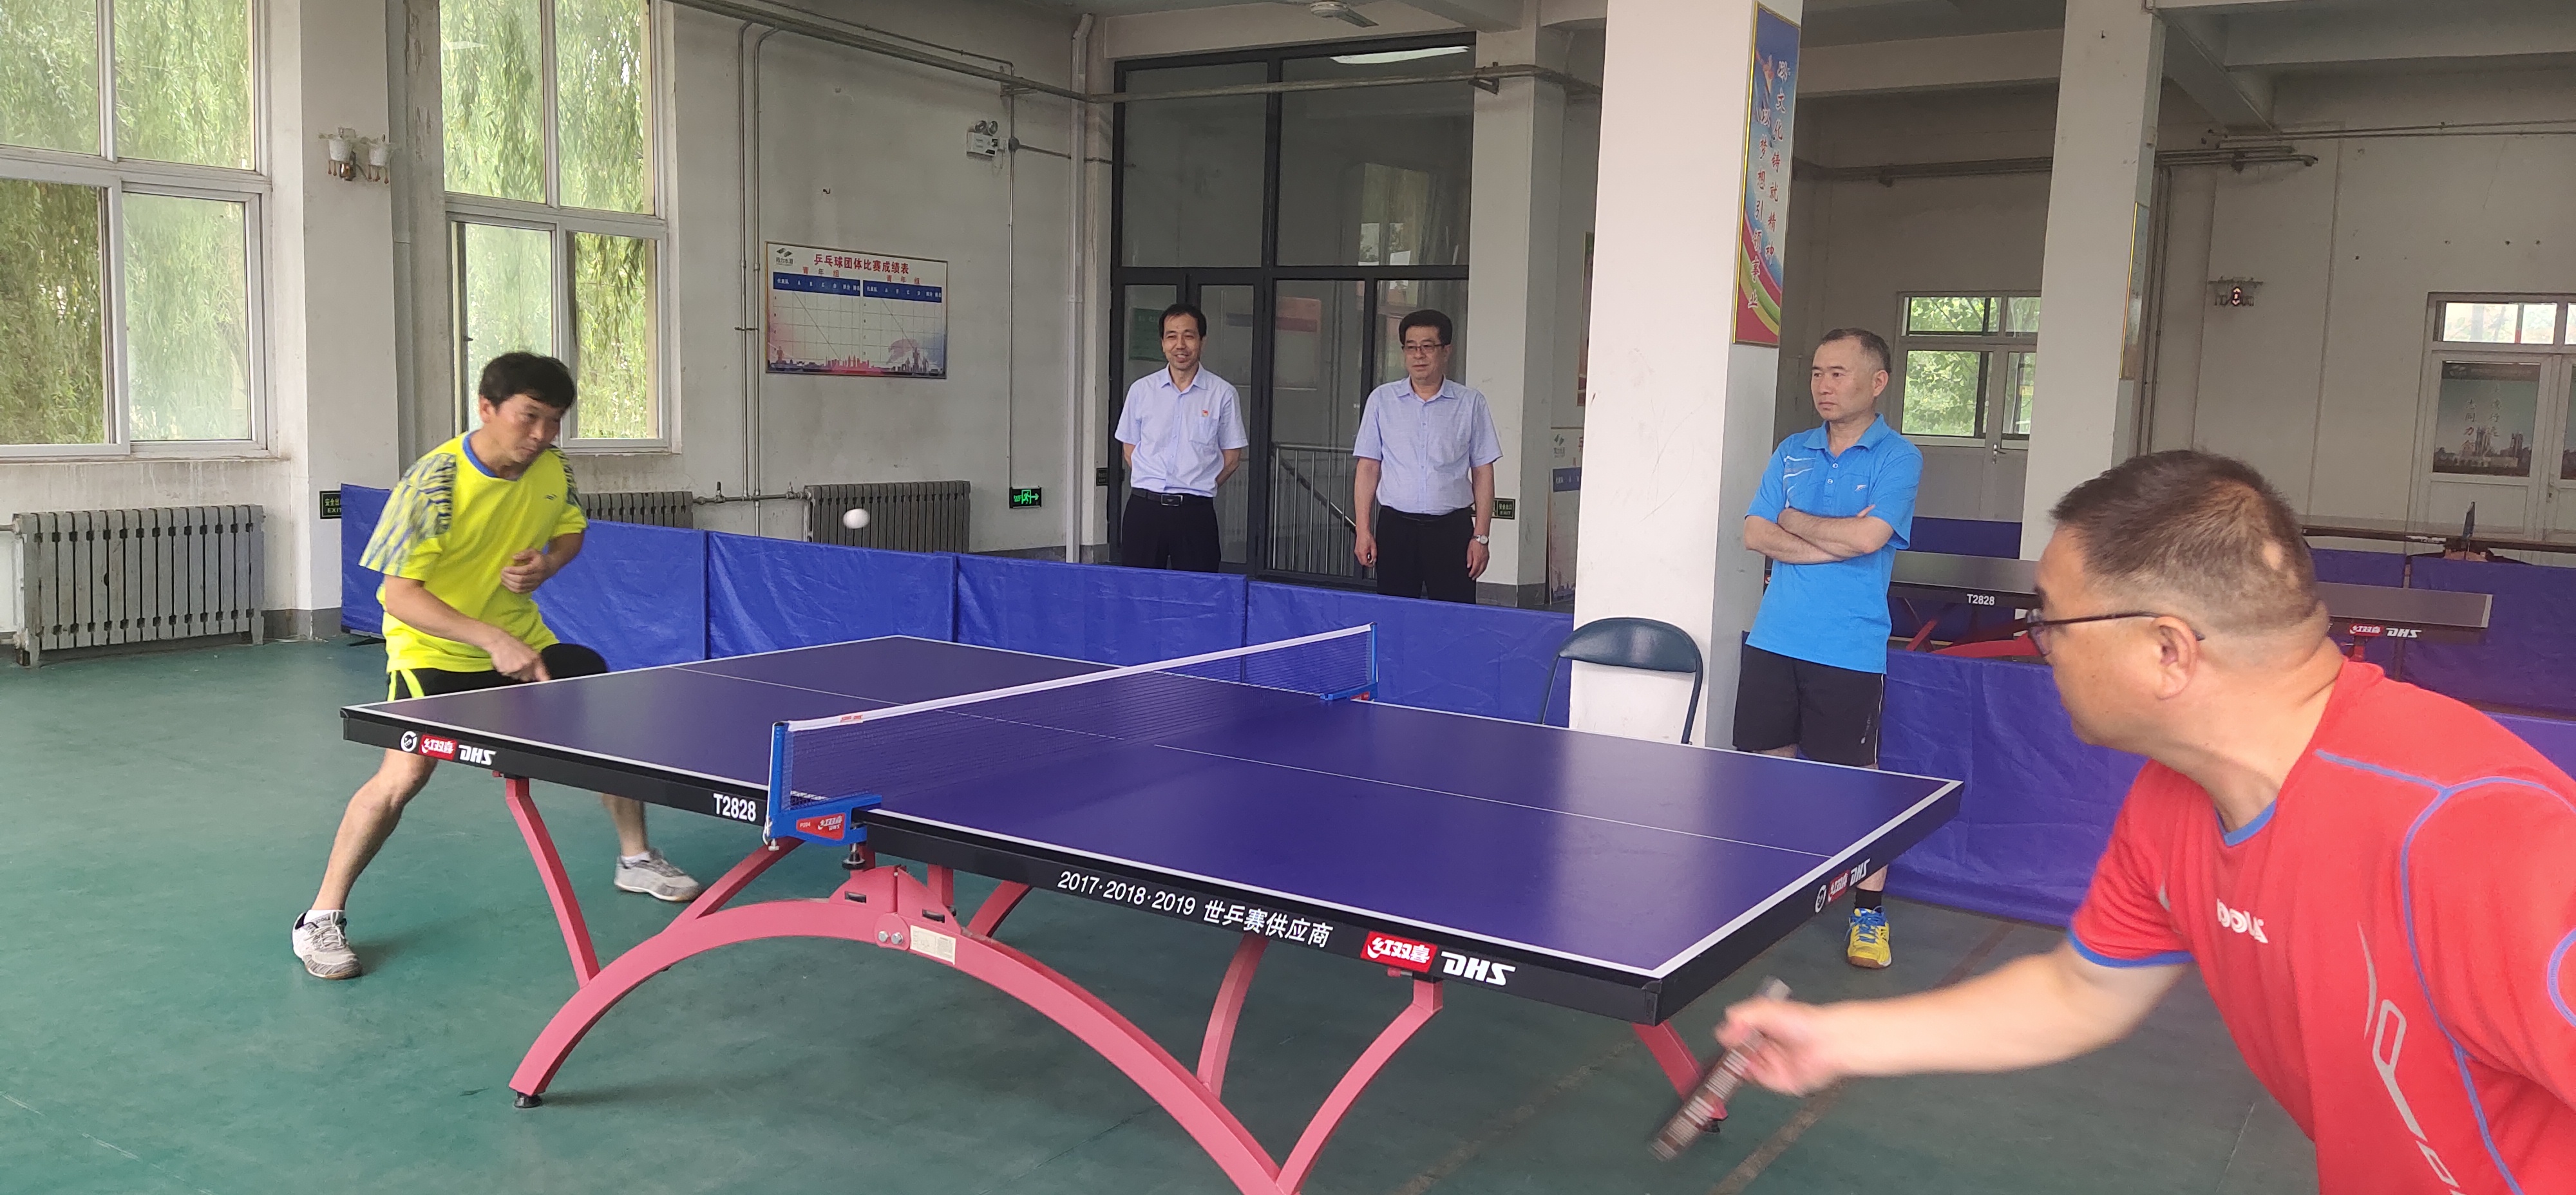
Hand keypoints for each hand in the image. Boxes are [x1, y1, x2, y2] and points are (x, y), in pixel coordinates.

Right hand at [487, 637, 549, 682]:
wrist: (500, 641)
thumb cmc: (514, 645)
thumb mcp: (530, 651)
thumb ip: (536, 663)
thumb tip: (540, 675)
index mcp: (535, 659)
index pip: (542, 674)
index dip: (544, 680)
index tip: (545, 683)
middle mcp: (527, 664)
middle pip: (527, 678)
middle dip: (524, 674)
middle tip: (518, 663)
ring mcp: (516, 668)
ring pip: (517, 677)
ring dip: (514, 672)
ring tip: (511, 661)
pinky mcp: (507, 670)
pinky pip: (507, 675)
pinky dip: (506, 670)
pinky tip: (505, 662)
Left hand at [500, 548, 552, 594]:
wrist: (550, 567)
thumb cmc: (540, 558)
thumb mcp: (534, 552)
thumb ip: (524, 553)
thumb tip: (513, 557)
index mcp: (538, 567)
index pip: (524, 571)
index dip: (513, 570)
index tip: (504, 568)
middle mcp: (537, 577)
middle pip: (521, 580)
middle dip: (509, 577)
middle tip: (502, 573)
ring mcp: (535, 584)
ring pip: (520, 587)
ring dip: (509, 583)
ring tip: (502, 578)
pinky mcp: (532, 589)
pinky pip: (520, 591)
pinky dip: (512, 588)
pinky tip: (507, 584)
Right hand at [1354, 532, 1376, 567]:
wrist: (1363, 532)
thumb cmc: (1367, 537)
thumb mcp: (1374, 547)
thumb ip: (1374, 555)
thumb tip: (1374, 560)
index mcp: (1362, 553)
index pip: (1365, 563)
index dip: (1369, 565)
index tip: (1372, 564)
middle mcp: (1358, 552)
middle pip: (1362, 562)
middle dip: (1367, 562)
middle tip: (1372, 560)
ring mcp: (1356, 551)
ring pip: (1360, 559)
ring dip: (1365, 559)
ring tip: (1370, 554)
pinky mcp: (1356, 549)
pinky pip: (1359, 555)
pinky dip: (1363, 556)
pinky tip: (1366, 551)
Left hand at [1466, 538, 1489, 579]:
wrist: (1481, 538)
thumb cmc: (1475, 542)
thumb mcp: (1469, 551)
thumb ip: (1469, 559)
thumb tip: (1469, 566)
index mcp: (1478, 558)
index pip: (1475, 569)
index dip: (1472, 573)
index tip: (1470, 575)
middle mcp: (1483, 559)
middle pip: (1480, 570)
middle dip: (1477, 575)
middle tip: (1473, 578)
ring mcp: (1486, 558)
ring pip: (1484, 568)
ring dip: (1480, 573)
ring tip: (1477, 575)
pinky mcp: (1488, 557)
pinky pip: (1486, 565)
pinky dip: (1483, 569)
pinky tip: (1481, 569)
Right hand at [1716, 995, 1846, 1095]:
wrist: (1827, 1043)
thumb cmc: (1804, 1023)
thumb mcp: (1765, 1010)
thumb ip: (1741, 1017)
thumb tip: (1723, 1029)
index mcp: (1769, 1027)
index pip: (1744, 1033)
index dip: (1733, 1036)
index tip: (1725, 1037)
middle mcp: (1773, 1046)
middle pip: (1745, 1052)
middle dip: (1734, 1053)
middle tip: (1725, 1053)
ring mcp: (1778, 1064)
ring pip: (1751, 1068)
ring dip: (1739, 1066)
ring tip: (1730, 1062)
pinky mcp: (1784, 1080)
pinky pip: (1763, 1081)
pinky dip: (1752, 1077)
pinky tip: (1746, 1070)